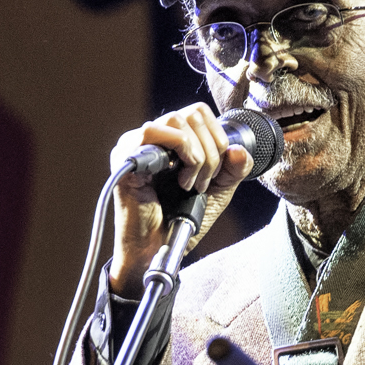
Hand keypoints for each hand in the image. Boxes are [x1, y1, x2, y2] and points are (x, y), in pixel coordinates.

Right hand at [109, 104, 254, 293]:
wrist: (158, 251)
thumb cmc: (179, 223)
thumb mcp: (217, 192)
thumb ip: (233, 170)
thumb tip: (240, 149)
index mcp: (169, 142)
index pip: (198, 113)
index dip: (218, 137)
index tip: (216, 173)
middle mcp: (150, 139)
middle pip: (191, 114)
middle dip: (211, 150)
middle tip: (204, 182)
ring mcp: (133, 146)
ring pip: (176, 120)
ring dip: (196, 153)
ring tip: (190, 183)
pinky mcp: (125, 158)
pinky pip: (153, 132)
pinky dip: (180, 150)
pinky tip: (180, 178)